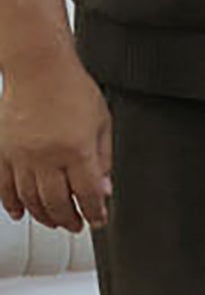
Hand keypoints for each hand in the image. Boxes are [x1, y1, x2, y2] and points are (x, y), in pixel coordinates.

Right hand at [0, 54, 109, 229]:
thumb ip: (104, 159)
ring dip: (44, 215)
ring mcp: (21, 155)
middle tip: (77, 226)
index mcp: (76, 150)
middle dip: (69, 220)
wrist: (38, 68)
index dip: (95, 212)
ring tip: (55, 222)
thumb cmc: (72, 89)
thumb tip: (104, 189)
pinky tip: (20, 212)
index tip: (98, 220)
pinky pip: (4, 186)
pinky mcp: (2, 151)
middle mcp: (47, 156)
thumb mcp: (102, 123)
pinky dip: (11, 203)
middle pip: (57, 202)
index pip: (88, 194)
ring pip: (30, 199)